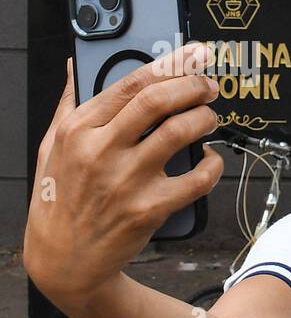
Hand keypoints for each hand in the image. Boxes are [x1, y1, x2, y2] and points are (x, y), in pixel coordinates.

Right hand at [23, 44, 222, 311]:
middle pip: (158, 101)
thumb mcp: (50, 146)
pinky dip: (213, 165)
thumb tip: (74, 64)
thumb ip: (68, 103)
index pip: (131, 83)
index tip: (194, 56)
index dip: (171, 64)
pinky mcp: (149, 208)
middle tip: (209, 87)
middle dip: (193, 86)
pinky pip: (197, 178)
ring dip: (205, 119)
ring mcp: (126, 180)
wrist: (65, 261)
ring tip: (210, 118)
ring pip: (180, 132)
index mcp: (78, 129)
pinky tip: (210, 159)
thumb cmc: (60, 198)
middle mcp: (100, 150)